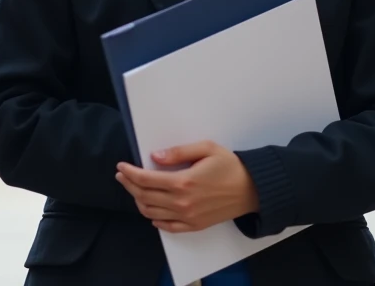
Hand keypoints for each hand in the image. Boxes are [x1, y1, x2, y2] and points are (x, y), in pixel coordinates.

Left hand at [116, 141, 259, 232]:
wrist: (252, 189)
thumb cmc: (230, 165)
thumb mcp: (206, 149)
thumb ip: (178, 152)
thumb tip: (154, 157)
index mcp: (183, 182)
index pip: (146, 180)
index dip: (130, 173)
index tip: (121, 166)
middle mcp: (182, 202)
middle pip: (144, 197)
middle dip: (129, 185)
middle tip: (122, 176)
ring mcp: (187, 217)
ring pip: (152, 213)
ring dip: (138, 201)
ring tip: (134, 190)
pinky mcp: (194, 226)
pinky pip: (168, 226)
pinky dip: (155, 219)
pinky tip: (151, 211)